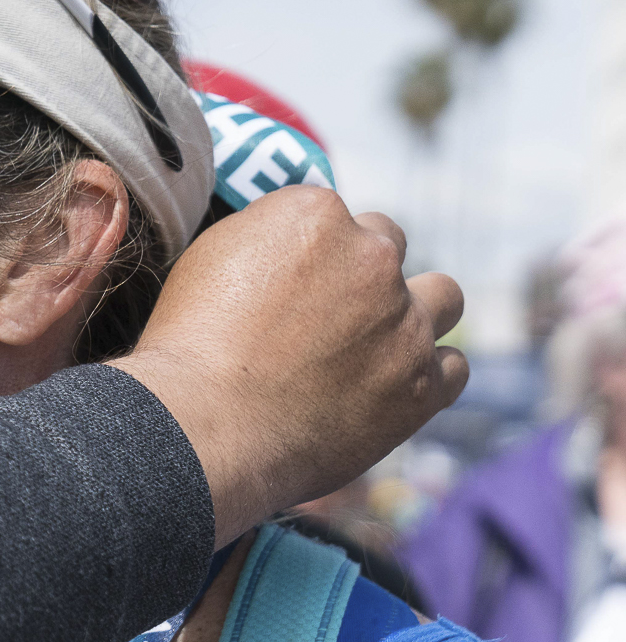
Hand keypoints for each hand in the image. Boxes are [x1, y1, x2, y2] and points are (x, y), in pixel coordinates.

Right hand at [114, 189, 464, 546]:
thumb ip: (261, 240)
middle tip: (325, 319)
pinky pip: (454, 367)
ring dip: (415, 314)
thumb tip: (287, 248)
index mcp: (313, 213)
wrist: (204, 428)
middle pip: (387, 246)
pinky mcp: (423, 384)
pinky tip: (394, 388)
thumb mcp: (206, 264)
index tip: (289, 285)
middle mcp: (372, 255)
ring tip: (376, 347)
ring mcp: (405, 320)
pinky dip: (429, 375)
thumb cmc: (187, 352)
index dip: (309, 253)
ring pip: (442, 296)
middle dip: (362, 275)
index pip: (332, 215)